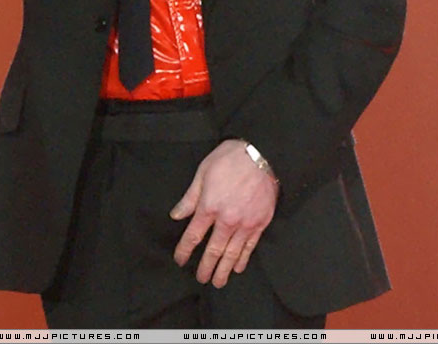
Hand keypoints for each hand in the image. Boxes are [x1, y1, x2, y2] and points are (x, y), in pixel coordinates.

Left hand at [170, 139, 278, 287]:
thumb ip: (190, 198)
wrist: (261, 156)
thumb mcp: (202, 174)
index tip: (180, 260)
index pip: (193, 235)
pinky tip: (237, 268)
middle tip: (201, 278)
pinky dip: (243, 259)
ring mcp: (246, 224)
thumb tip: (176, 215)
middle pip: (213, 250)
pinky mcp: (260, 224)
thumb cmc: (229, 160)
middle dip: (206, 266)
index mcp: (209, 207)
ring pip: (232, 253)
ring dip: (224, 270)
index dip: (185, 250)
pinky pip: (250, 247)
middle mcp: (227, 220)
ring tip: (218, 282)